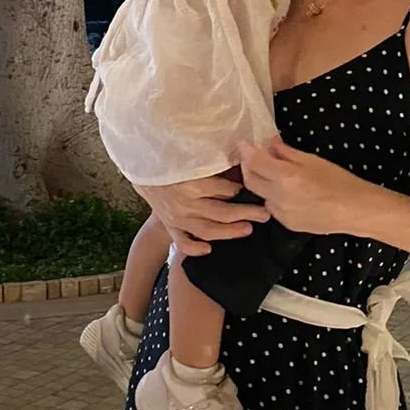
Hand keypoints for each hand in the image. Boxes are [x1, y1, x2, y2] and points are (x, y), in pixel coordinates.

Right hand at [132, 173, 267, 257]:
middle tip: (264, 214)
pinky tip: (208, 250)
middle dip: (245, 214)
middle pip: (221, 213)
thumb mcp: (194, 159)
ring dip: (229, 232)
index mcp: (192, 184)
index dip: (240, 190)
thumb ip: (215, 165)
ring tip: (248, 229)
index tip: (254, 190)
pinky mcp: (170, 226)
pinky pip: (182, 241)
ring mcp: (177, 218)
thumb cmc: (174, 162)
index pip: (223, 190)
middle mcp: (185, 203)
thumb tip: (244, 164)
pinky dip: (194, 248)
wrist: (145, 172)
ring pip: (206, 230)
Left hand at [240, 136, 373, 236]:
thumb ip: (287, 152)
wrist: (354, 210)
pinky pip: (272, 207)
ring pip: (261, 195)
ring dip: (261, 182)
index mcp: (286, 177)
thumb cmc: (338, 181)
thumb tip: (270, 143)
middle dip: (248, 167)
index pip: (255, 162)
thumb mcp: (312, 160)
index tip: (242, 143)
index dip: (246, 151)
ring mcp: (282, 213)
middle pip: (250, 180)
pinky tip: (287, 191)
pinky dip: (273, 196)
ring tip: (273, 174)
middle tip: (253, 157)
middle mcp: (279, 196)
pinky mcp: (287, 224)